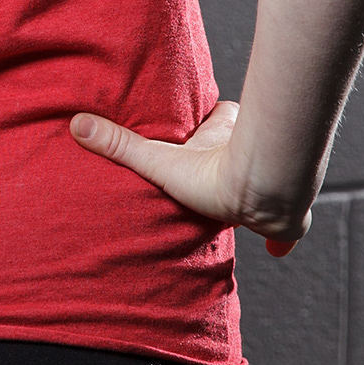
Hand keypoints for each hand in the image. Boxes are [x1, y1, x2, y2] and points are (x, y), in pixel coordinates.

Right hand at [69, 98, 310, 256]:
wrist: (265, 198)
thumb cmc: (216, 176)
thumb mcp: (159, 161)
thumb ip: (120, 145)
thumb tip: (77, 124)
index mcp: (223, 136)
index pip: (222, 113)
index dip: (213, 118)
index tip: (204, 124)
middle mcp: (253, 155)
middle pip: (247, 144)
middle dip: (237, 151)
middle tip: (221, 163)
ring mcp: (273, 187)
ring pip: (270, 179)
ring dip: (260, 188)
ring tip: (246, 201)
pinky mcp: (286, 218)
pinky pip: (286, 227)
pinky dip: (281, 238)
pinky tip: (276, 251)